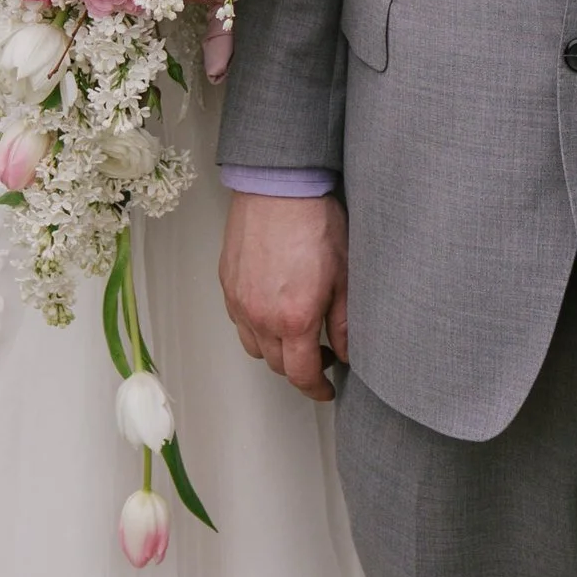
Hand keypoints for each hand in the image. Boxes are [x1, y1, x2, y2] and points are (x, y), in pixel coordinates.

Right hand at [221, 191, 348, 402]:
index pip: (301, 375)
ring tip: (297, 335)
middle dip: (300, 369)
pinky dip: (256, 327)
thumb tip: (348, 353)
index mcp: (293, 319)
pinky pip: (240, 321)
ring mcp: (239, 301)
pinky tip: (274, 310)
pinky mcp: (227, 284)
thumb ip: (345, 324)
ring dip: (276, 350)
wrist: (278, 186)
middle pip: (277, 365)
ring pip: (254, 346)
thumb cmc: (314, 222)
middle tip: (322, 357)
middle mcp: (260, 316)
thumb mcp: (345, 277)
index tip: (327, 388)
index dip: (316, 389)